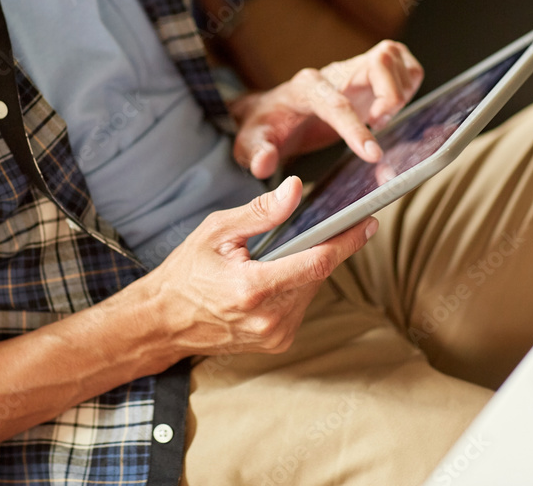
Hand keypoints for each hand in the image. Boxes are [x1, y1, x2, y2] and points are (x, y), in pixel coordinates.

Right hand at [140, 176, 377, 357]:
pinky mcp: (277, 342)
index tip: (368, 222)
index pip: (316, 262)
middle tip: (326, 225)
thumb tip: (294, 190)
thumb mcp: (217, 231)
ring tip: (287, 251)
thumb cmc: (186, 272)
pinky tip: (277, 275)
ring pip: (311, 290)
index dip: (346, 242)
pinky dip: (296, 286)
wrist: (164, 321)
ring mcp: (275, 335)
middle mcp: (269, 318)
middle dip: (324, 249)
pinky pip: (301, 305)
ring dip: (308, 269)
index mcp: (253, 289)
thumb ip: (260, 213)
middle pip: (317, 275)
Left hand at [229, 40, 423, 178]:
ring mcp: (353, 70)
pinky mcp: (369, 75)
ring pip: (394, 58)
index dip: (356, 128)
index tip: (372, 154)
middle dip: (389, 97)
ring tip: (379, 119)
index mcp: (305, 87)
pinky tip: (388, 112)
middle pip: (378, 62)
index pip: (336, 102)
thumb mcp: (250, 143)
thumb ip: (256, 153)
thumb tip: (264, 165)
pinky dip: (408, 87)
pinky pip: (403, 66)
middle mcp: (333, 72)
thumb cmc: (264, 127)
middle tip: (377, 125)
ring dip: (400, 91)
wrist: (271, 113)